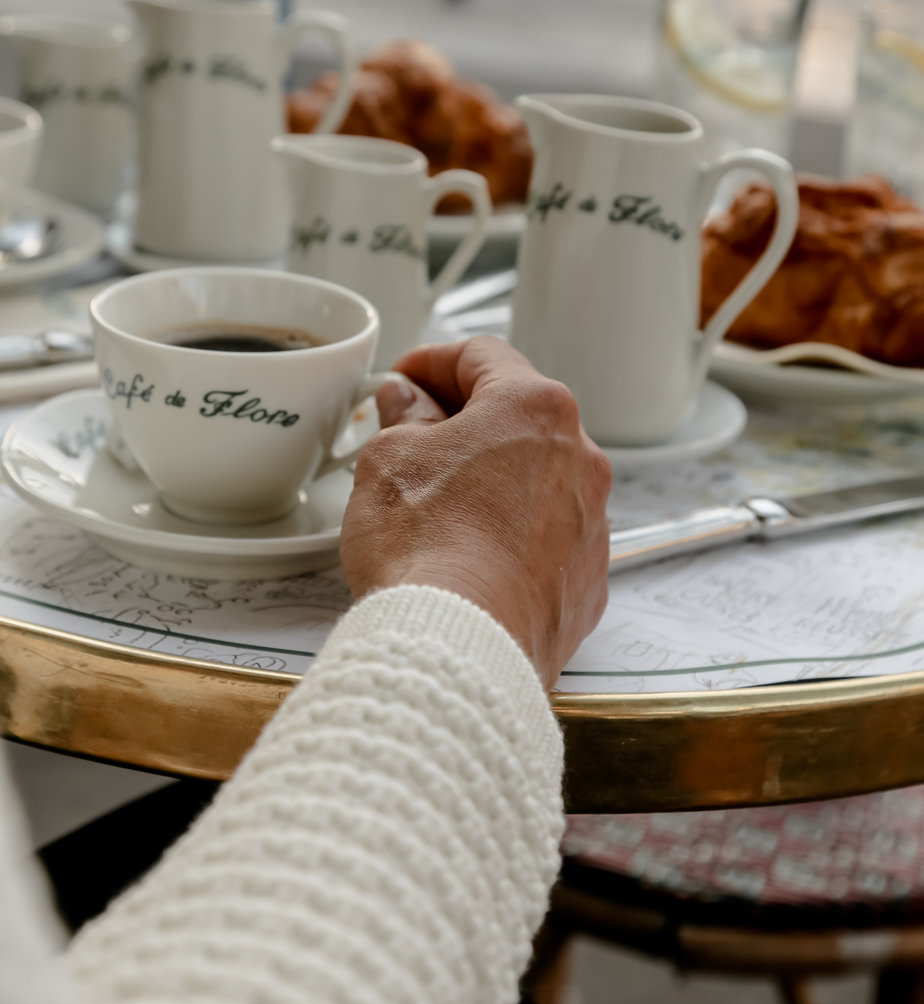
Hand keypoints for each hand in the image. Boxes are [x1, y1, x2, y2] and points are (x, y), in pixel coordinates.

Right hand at [340, 337, 611, 688]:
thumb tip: (407, 403)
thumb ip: (402, 418)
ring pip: (537, 480)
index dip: (431, 362)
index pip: (482, 356)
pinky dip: (513, 535)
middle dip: (464, 421)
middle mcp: (580, 458)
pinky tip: (469, 554)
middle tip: (412, 439)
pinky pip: (548, 538)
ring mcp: (592, 522)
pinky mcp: (587, 580)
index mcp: (535, 409)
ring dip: (493, 480)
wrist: (461, 646)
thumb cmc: (427, 550)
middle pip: (517, 417)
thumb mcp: (389, 460)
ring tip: (437, 505)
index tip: (404, 380)